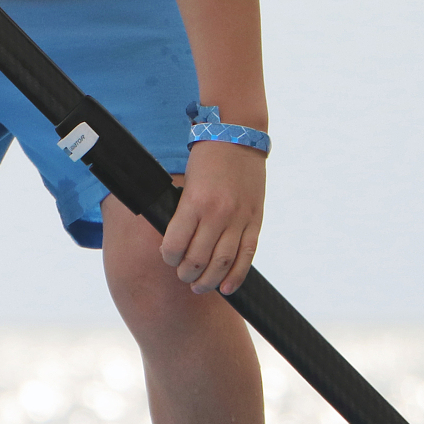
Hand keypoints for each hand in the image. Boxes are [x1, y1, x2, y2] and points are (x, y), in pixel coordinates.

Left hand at [160, 138, 265, 295]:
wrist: (238, 136)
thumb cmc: (206, 160)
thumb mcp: (187, 184)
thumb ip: (184, 215)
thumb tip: (177, 248)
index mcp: (195, 202)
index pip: (174, 246)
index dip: (168, 259)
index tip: (169, 259)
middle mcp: (217, 213)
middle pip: (197, 260)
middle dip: (186, 275)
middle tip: (183, 276)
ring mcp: (238, 218)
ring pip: (221, 264)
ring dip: (208, 282)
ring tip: (200, 286)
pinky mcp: (255, 221)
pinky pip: (246, 256)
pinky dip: (236, 276)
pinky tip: (226, 288)